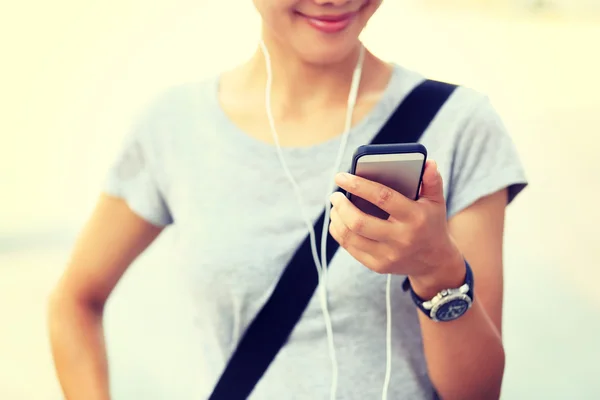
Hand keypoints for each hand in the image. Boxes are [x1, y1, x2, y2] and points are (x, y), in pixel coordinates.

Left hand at [329, 160, 464, 296]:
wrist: (435, 262)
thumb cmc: (431, 224)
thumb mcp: (436, 202)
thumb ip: (432, 181)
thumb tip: (428, 163)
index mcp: (415, 218)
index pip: (382, 197)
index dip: (358, 185)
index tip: (340, 177)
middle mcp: (401, 238)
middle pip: (359, 222)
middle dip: (341, 206)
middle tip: (334, 195)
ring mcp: (388, 255)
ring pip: (351, 237)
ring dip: (337, 219)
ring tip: (335, 207)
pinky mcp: (378, 266)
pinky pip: (351, 249)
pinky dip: (340, 233)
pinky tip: (338, 222)